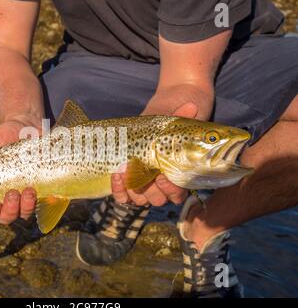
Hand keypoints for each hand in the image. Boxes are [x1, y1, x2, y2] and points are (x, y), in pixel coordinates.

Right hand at [0, 117, 40, 222]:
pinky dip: (43, 201)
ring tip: (28, 190)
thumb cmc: (4, 135)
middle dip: (9, 210)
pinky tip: (40, 191)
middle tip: (12, 193)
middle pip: (7, 217)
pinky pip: (43, 202)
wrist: (28, 125)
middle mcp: (8, 196)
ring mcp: (26, 194)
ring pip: (25, 213)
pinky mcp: (43, 188)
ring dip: (26, 206)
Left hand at [111, 84, 213, 206]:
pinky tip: (117, 174)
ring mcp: (143, 188)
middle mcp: (161, 187)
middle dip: (150, 189)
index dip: (170, 189)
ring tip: (125, 170)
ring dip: (132, 189)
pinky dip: (119, 190)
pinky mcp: (127, 185)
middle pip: (157, 200)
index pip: (177, 194)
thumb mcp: (174, 120)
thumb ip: (183, 117)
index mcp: (177, 177)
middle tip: (143, 172)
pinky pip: (123, 197)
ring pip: (139, 200)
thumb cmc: (166, 126)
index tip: (162, 175)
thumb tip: (191, 107)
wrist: (148, 128)